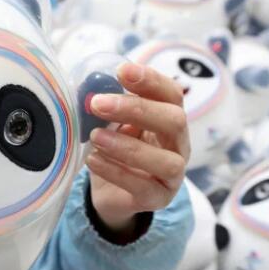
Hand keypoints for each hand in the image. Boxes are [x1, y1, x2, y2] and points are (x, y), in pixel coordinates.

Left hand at [86, 62, 189, 234]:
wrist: (111, 193)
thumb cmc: (114, 149)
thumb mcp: (111, 123)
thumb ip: (107, 107)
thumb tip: (89, 88)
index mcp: (169, 118)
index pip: (171, 94)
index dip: (150, 80)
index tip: (122, 70)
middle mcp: (178, 144)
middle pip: (174, 121)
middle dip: (136, 109)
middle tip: (98, 104)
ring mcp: (173, 175)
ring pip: (165, 160)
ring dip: (127, 146)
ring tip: (94, 136)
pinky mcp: (158, 199)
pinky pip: (142, 187)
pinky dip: (116, 171)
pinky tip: (93, 160)